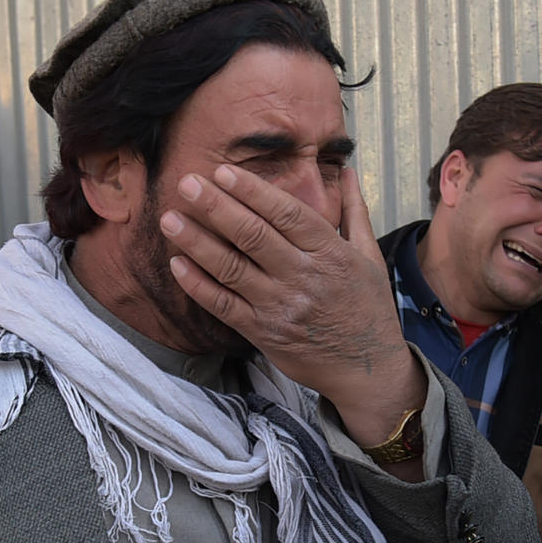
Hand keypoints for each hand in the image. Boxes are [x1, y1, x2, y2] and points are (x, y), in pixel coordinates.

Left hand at [159, 164, 424, 445]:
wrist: (369, 371)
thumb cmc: (369, 308)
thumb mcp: (371, 257)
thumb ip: (356, 212)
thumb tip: (350, 171)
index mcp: (331, 253)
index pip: (287, 214)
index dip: (253, 191)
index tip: (223, 172)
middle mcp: (304, 277)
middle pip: (253, 236)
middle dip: (216, 207)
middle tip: (186, 183)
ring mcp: (281, 307)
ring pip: (232, 269)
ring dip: (197, 242)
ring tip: (170, 219)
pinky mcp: (263, 334)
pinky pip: (224, 306)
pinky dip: (198, 285)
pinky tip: (177, 264)